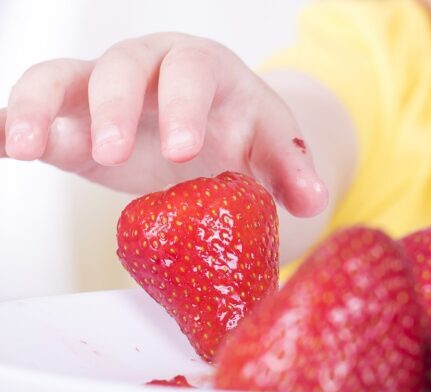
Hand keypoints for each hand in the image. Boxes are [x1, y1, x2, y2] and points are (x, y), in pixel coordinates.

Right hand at [1, 33, 326, 215]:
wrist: (214, 128)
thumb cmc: (243, 128)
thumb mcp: (272, 146)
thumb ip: (292, 171)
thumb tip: (313, 200)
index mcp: (204, 68)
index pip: (191, 72)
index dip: (183, 105)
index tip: (184, 150)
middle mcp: (149, 68)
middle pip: (121, 67)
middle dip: (114, 107)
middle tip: (113, 154)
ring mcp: (105, 89)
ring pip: (62, 78)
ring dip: (39, 106)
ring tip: (26, 145)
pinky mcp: (73, 118)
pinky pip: (39, 110)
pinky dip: (14, 124)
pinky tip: (5, 147)